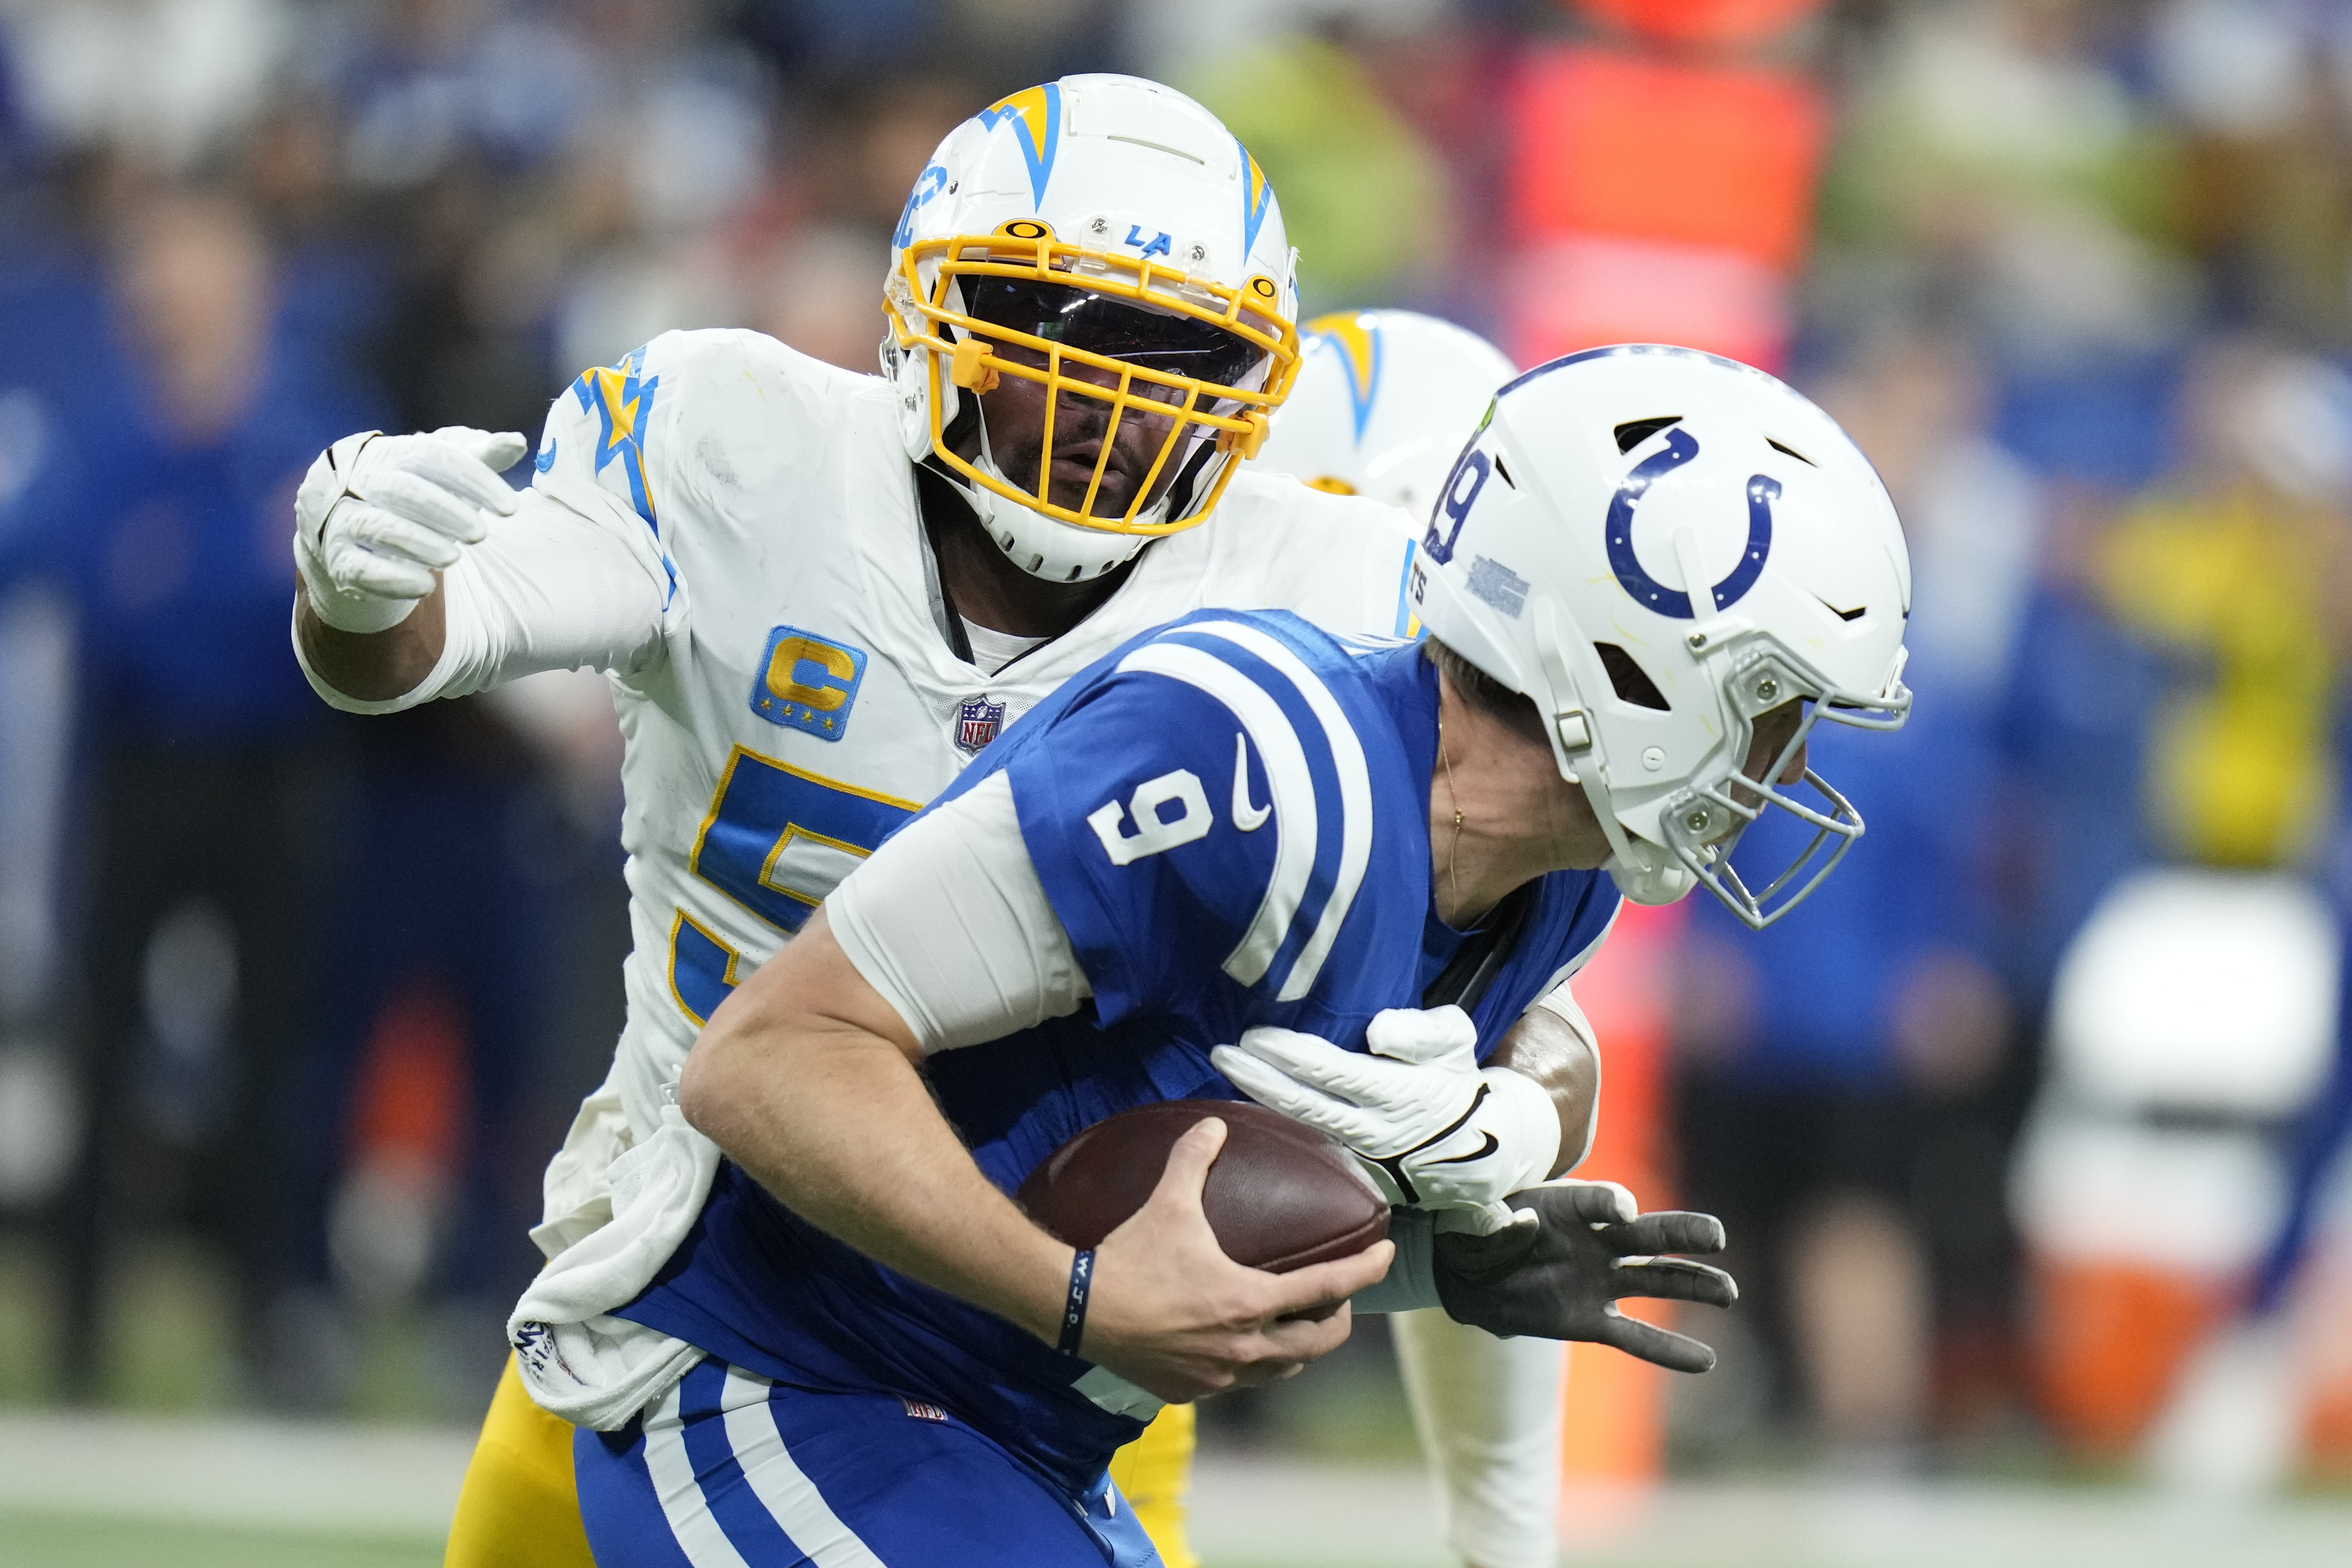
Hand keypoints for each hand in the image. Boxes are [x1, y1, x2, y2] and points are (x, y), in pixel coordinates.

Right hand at [294, 426, 527, 631]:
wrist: (354, 526)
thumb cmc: (414, 492)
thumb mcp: (447, 472)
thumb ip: (481, 458)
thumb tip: (516, 441)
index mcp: (392, 453)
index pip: (432, 455)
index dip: (473, 480)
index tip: (511, 508)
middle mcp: (363, 481)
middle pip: (401, 488)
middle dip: (444, 510)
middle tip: (481, 534)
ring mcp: (346, 519)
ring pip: (377, 526)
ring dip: (418, 542)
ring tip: (454, 557)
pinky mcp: (340, 558)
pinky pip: (360, 568)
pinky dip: (393, 579)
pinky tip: (425, 586)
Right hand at [1078, 1117, 1394, 1402]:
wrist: (1079, 1310)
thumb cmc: (1130, 1256)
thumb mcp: (1167, 1201)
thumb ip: (1195, 1159)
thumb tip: (1214, 1123)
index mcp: (1248, 1301)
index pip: (1327, 1287)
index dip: (1365, 1270)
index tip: (1387, 1255)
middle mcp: (1244, 1346)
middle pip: (1319, 1342)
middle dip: (1339, 1321)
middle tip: (1340, 1299)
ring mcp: (1219, 1376)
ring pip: (1283, 1369)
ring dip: (1299, 1348)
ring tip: (1297, 1325)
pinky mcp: (1192, 1393)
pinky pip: (1240, 1383)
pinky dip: (1253, 1365)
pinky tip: (1241, 1347)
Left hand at [1210, 1006, 1559, 1234]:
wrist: (1479, 1144)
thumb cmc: (1457, 1079)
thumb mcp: (1453, 1041)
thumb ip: (1418, 1032)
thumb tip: (1376, 1031)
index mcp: (1395, 1093)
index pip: (1330, 1071)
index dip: (1289, 1054)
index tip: (1255, 1036)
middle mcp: (1373, 1128)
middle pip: (1304, 1103)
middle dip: (1259, 1078)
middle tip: (1220, 1054)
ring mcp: (1362, 1155)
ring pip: (1302, 1126)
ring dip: (1262, 1100)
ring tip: (1227, 1074)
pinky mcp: (1357, 1170)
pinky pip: (1311, 1143)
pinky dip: (1281, 1123)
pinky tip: (1254, 1106)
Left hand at [1433, 1182, 1736, 1372]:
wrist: (1462, 1269)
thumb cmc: (1472, 1232)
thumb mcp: (1474, 1221)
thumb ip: (1496, 1223)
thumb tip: (1522, 1225)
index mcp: (1566, 1206)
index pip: (1596, 1200)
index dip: (1609, 1202)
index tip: (1622, 1209)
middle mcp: (1593, 1240)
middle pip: (1646, 1235)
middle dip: (1682, 1235)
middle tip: (1717, 1237)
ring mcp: (1597, 1280)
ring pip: (1654, 1280)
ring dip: (1692, 1285)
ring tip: (1729, 1293)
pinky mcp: (1590, 1319)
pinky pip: (1634, 1337)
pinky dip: (1668, 1350)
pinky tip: (1706, 1361)